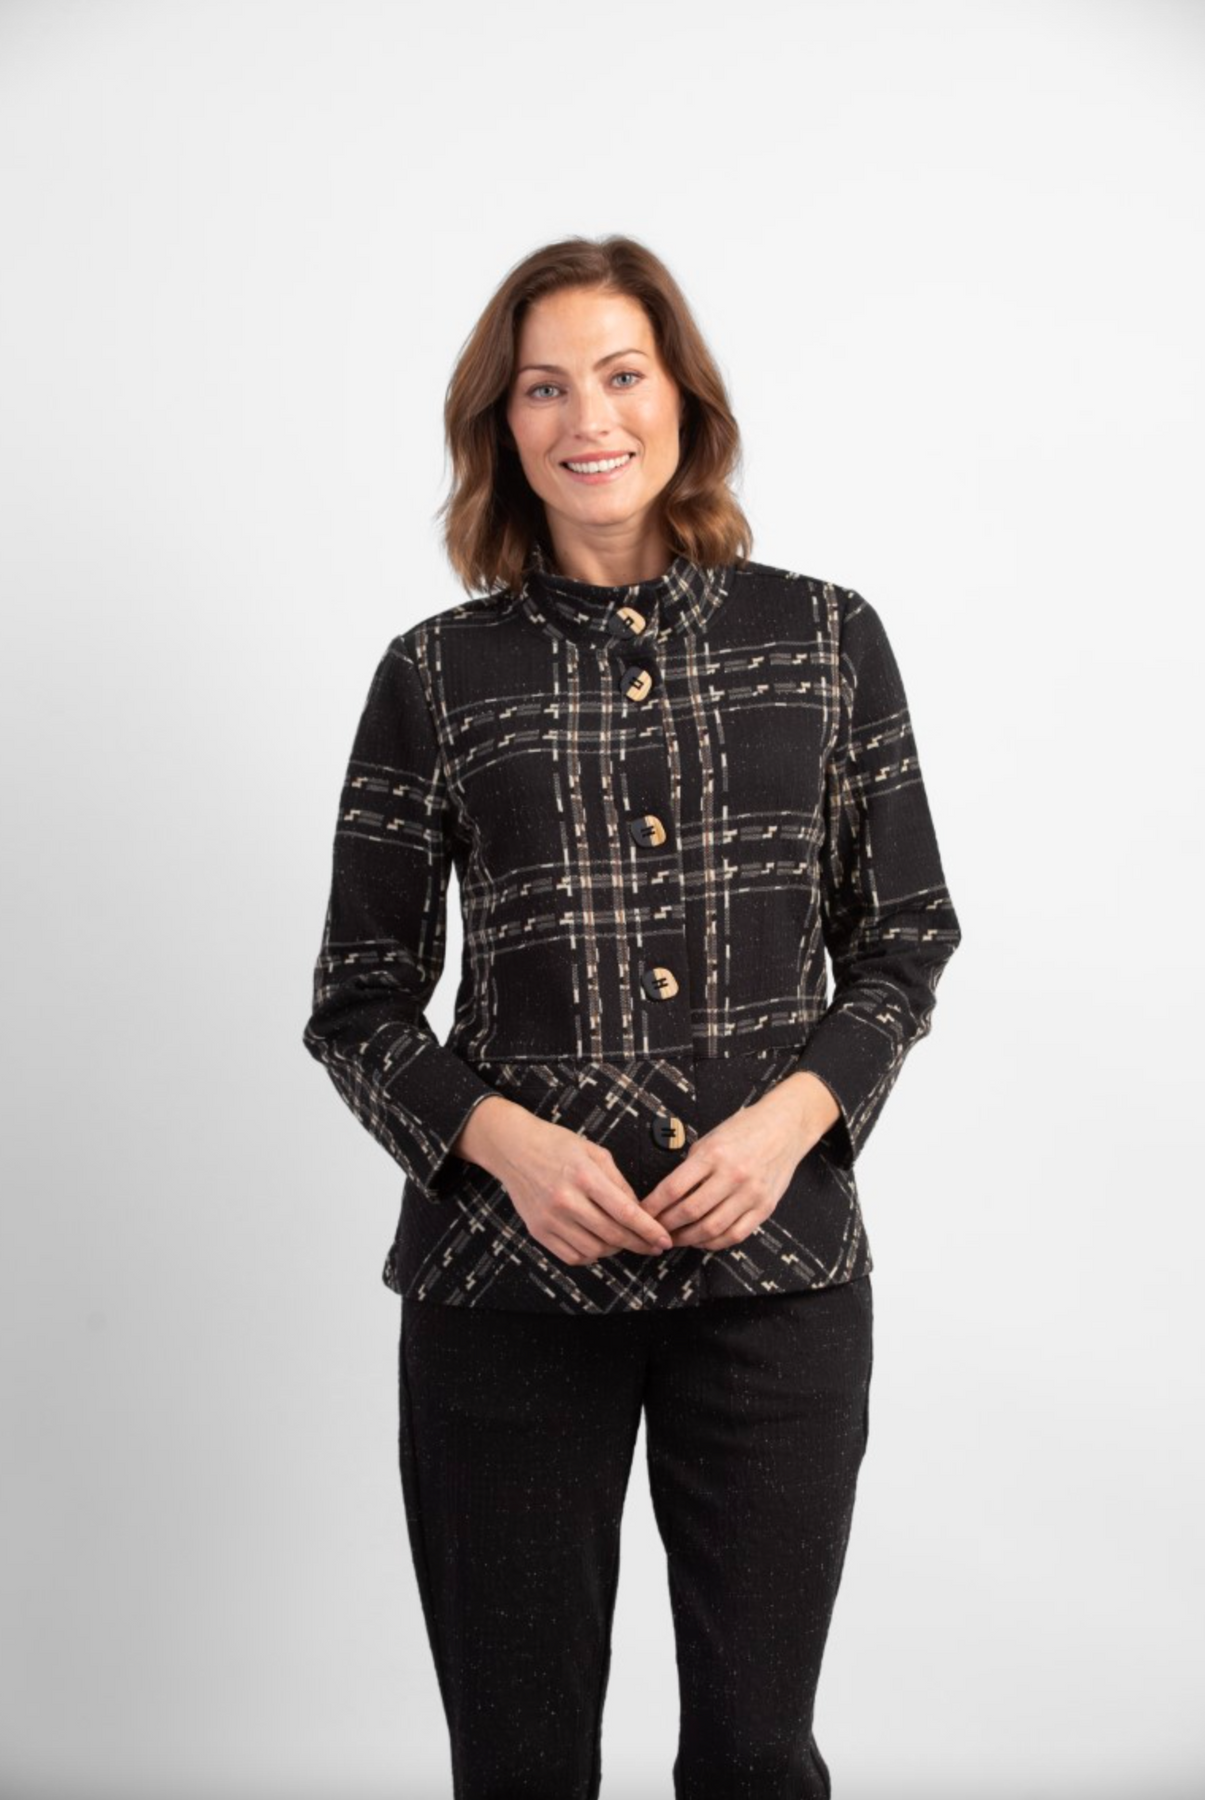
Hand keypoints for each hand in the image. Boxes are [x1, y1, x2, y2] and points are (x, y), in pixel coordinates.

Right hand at [454, 1097, 673, 1265]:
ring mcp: (550, 1218)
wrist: (513, 1148)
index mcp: (584, 1176)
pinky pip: (572, 1256)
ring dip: (615, 1250)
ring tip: (623, 1240)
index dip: (649, 1230)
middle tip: (653, 1246)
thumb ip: (618, 1182)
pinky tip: (598, 1244)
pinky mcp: (538, 1231)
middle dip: (639, 1244)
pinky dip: (590, 1255)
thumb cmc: (556, 1145)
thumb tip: (638, 1210)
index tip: (664, 1239)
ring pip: (594, 1250)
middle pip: (612, 1235)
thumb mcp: (594, 1152)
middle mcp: (566, 1200)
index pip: (625, 1212)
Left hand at [639, 1071, 841, 1250]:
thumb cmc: (744, 1129)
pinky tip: (702, 1240)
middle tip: (654, 1230)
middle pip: (689, 1212)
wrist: (785, 1126)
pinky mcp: (765, 1207)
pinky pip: (735, 1234)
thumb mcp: (711, 1138)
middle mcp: (733, 1175)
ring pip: (711, 1228)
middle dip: (666, 1226)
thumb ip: (691, 1167)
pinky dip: (714, 1242)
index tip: (641, 1213)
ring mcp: (751, 1193)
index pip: (673, 1188)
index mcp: (713, 1154)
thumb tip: (667, 1196)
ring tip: (675, 1238)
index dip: (653, 1206)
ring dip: (687, 1238)